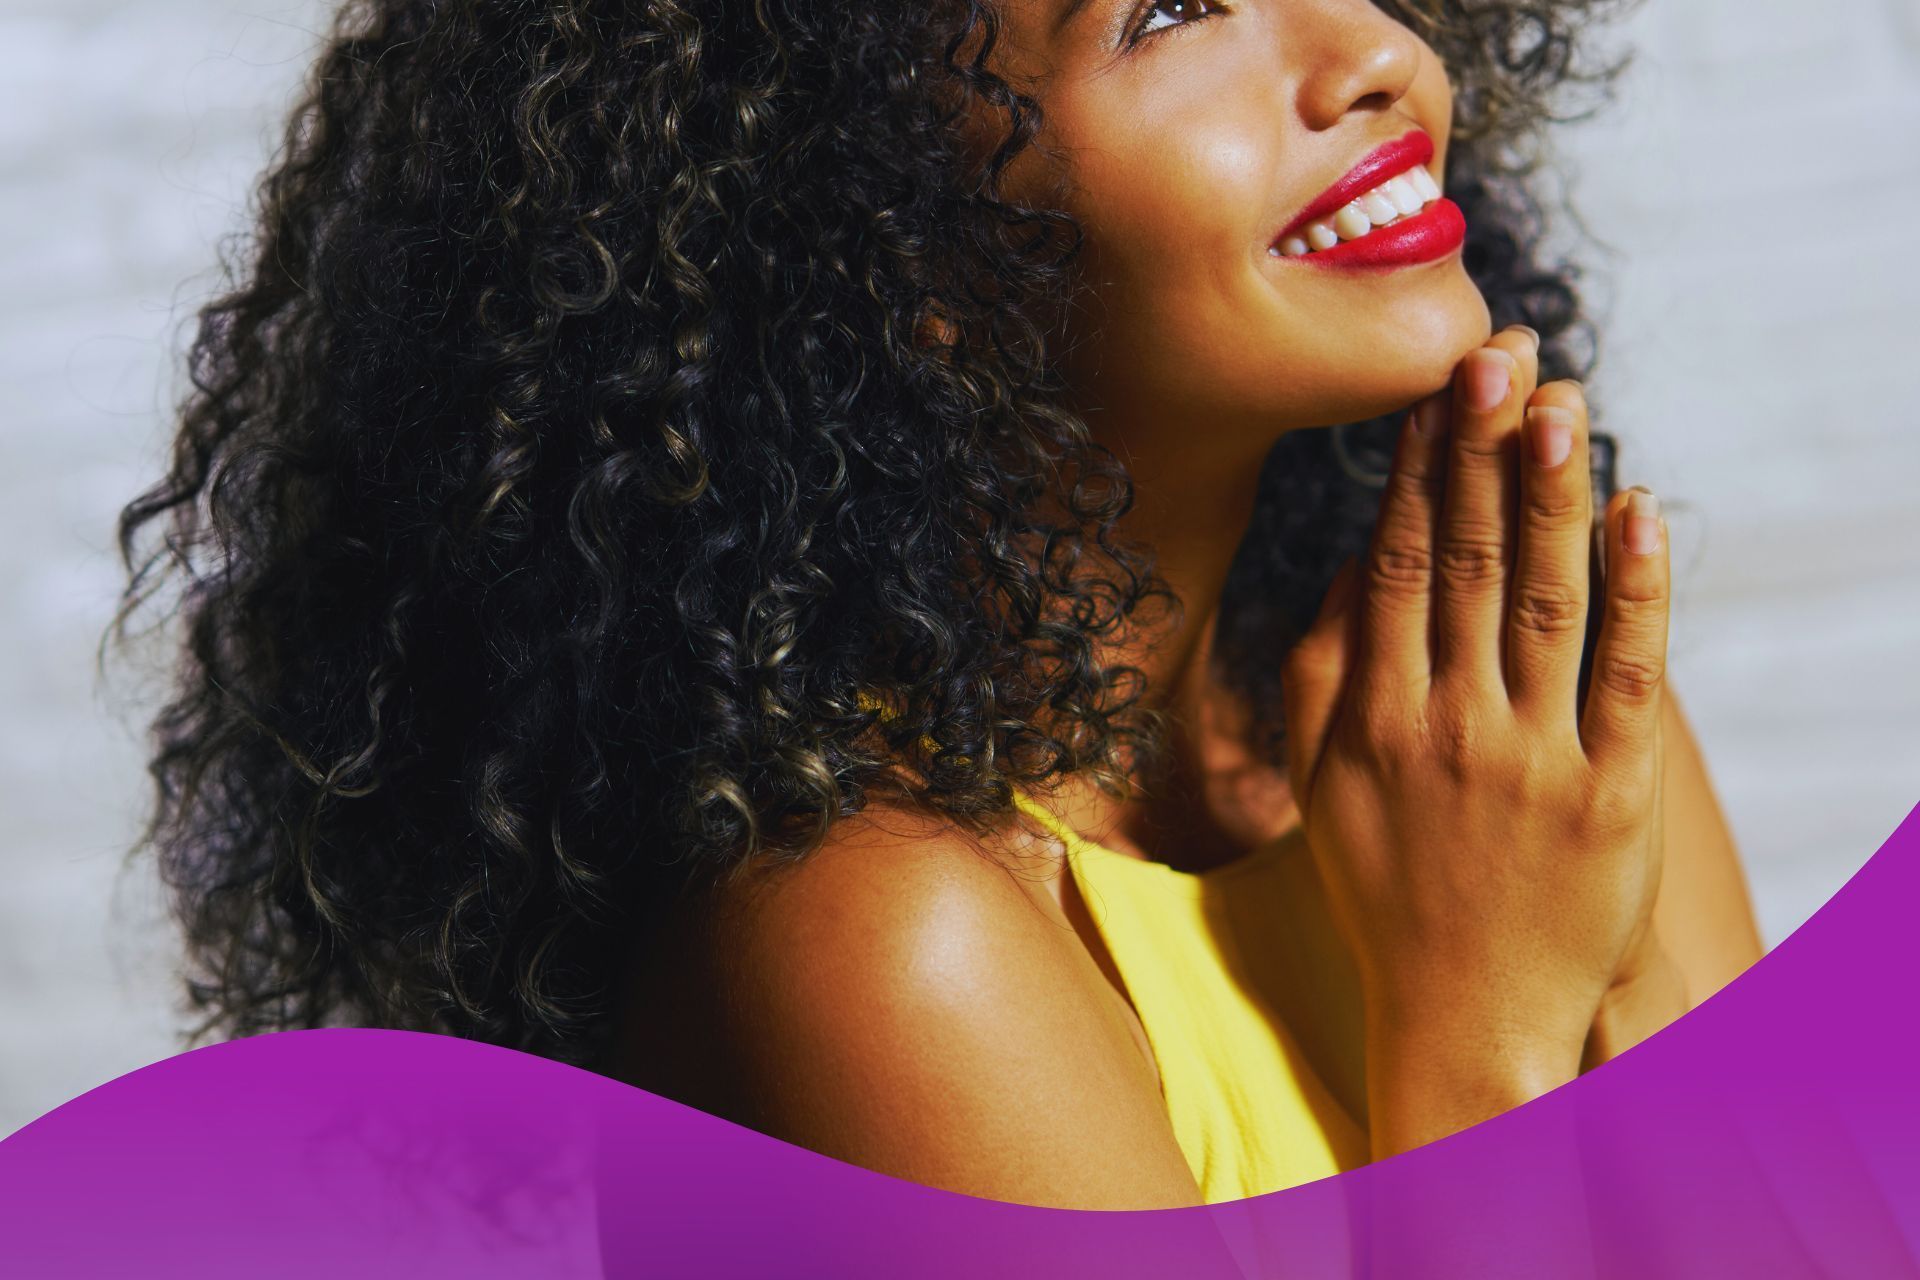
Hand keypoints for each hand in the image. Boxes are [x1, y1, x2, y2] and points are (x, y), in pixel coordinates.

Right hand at [1280, 325, 1670, 1079]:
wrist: (1465, 1020)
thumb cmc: (1388, 898)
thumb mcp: (1323, 791)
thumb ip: (1321, 680)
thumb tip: (1347, 573)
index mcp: (1371, 718)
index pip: (1394, 565)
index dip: (1416, 469)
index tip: (1433, 388)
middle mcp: (1444, 726)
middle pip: (1465, 560)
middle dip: (1481, 448)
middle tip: (1497, 351)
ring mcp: (1530, 760)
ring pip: (1543, 599)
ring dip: (1551, 492)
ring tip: (1558, 398)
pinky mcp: (1610, 798)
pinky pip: (1629, 677)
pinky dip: (1638, 590)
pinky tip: (1639, 511)